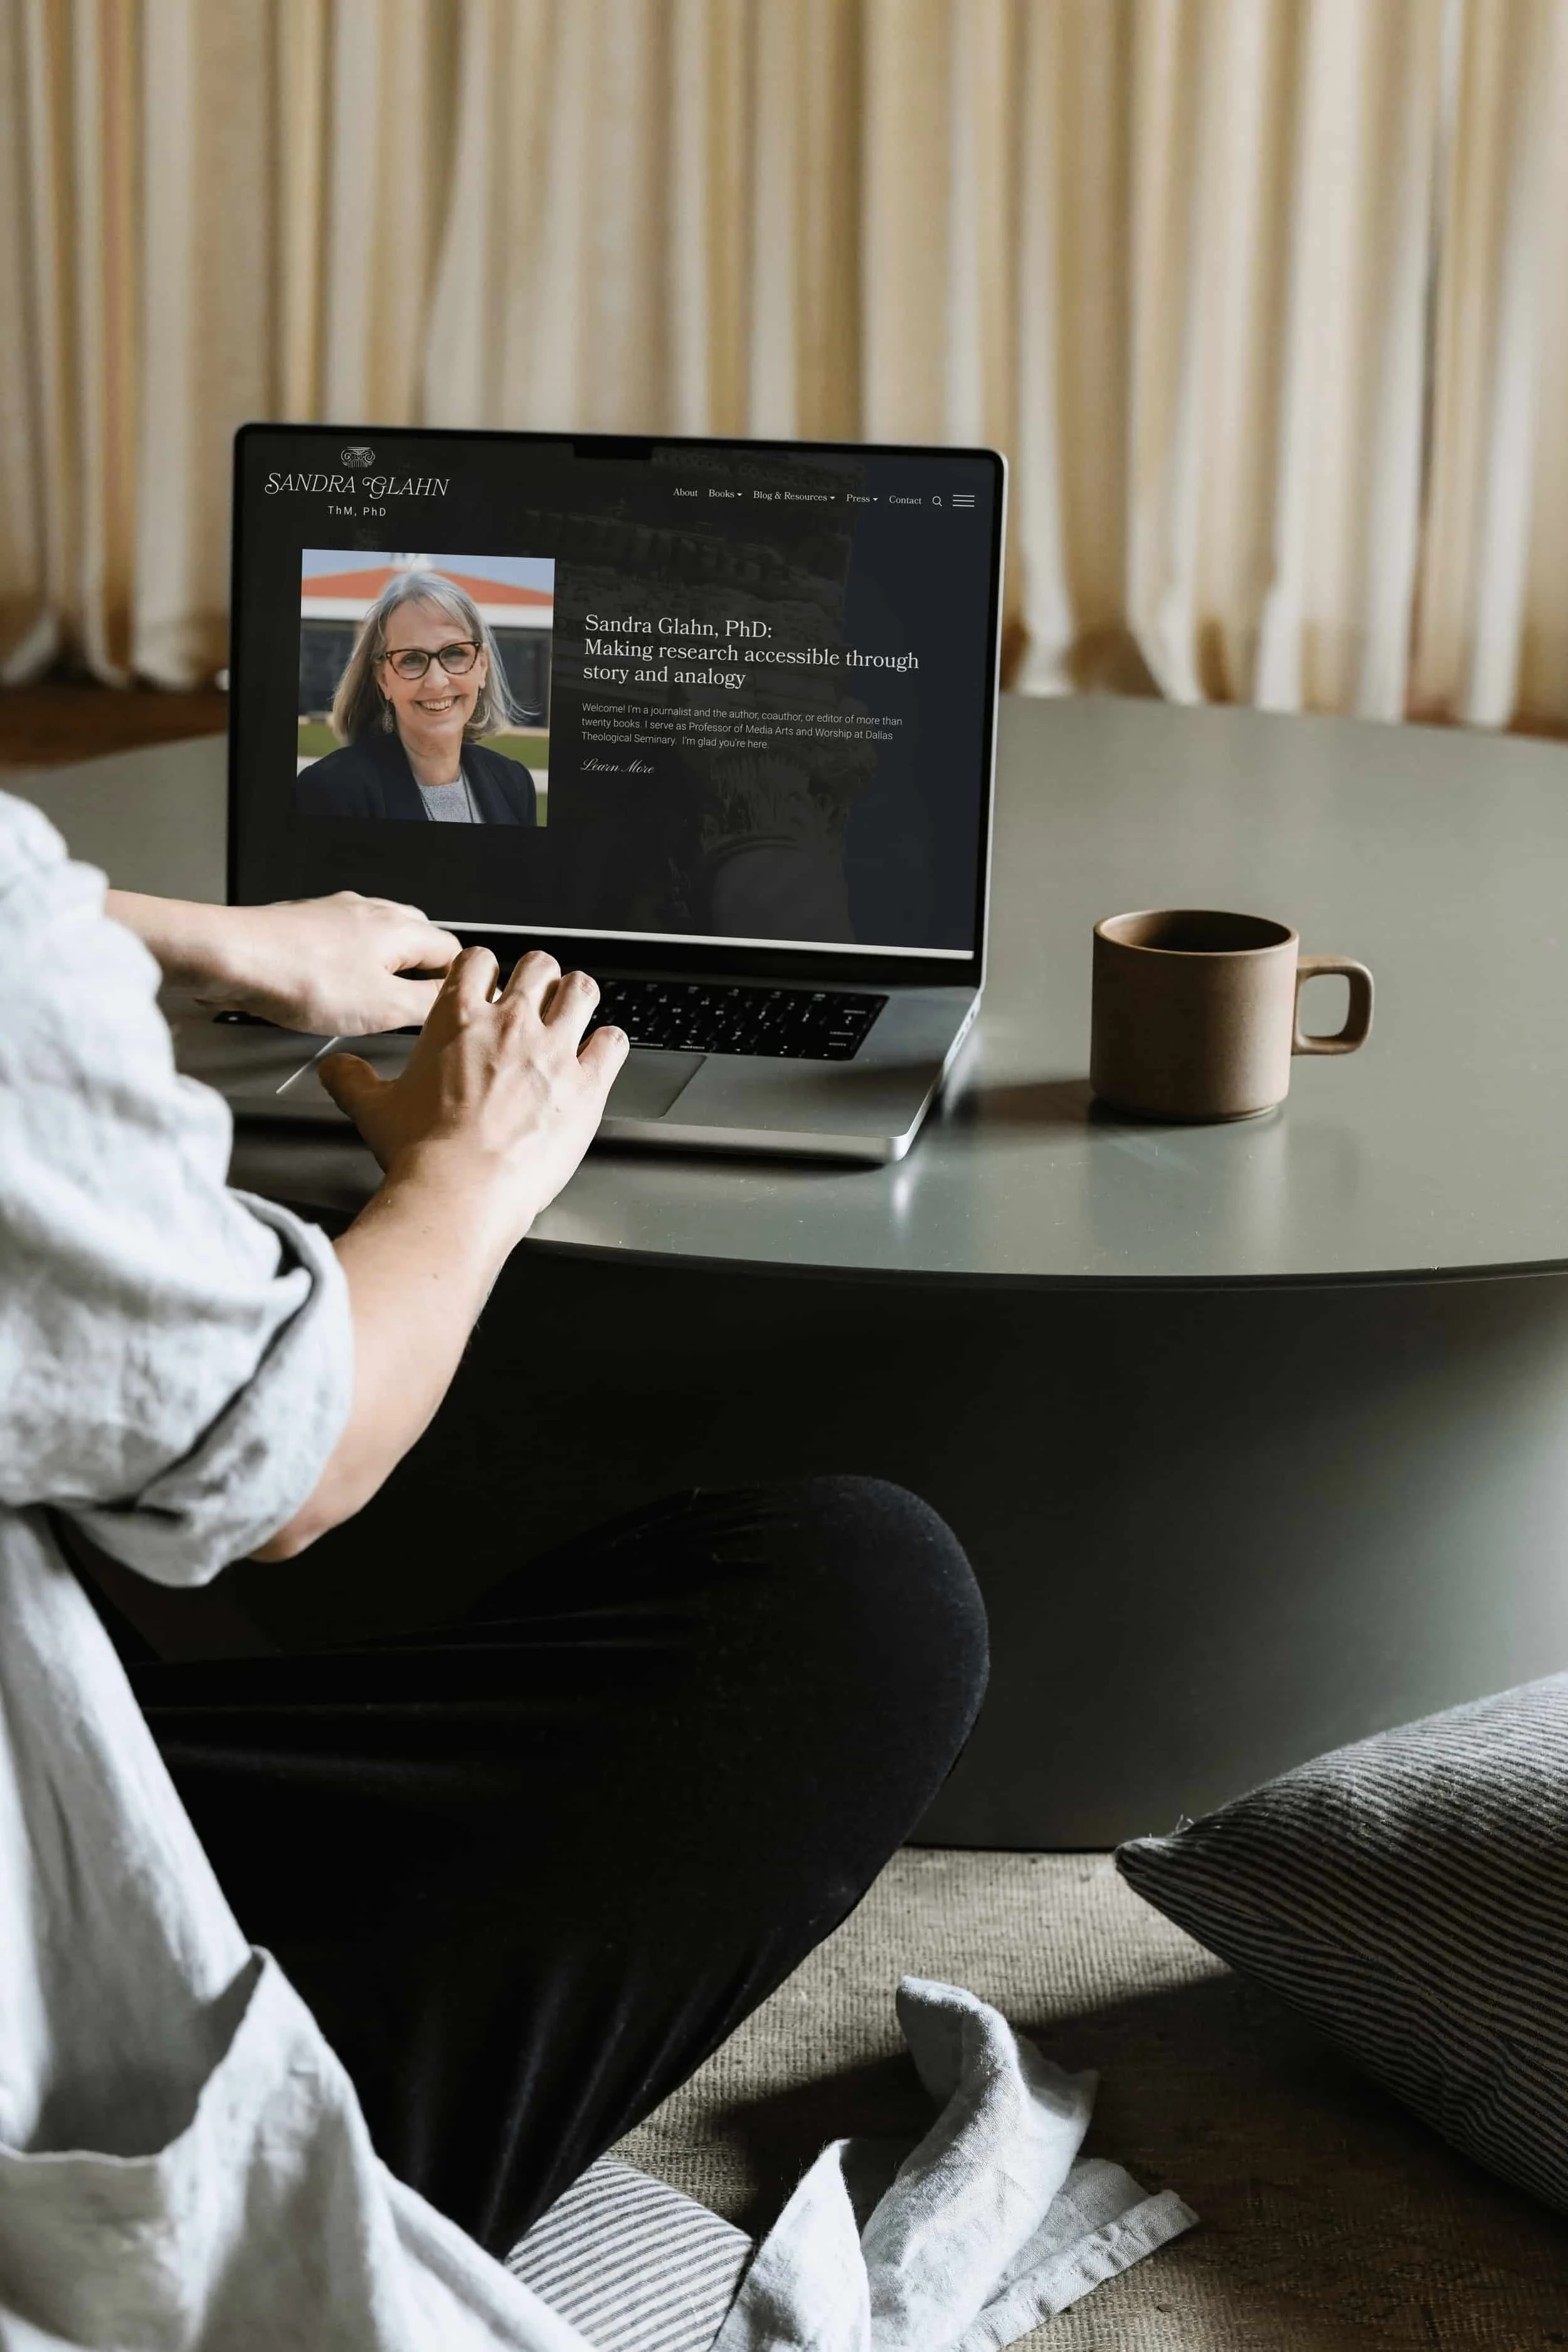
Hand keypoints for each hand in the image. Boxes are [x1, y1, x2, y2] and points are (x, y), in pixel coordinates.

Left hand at [198, 893, 461, 1034]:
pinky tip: (331, 987)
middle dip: (422, 970)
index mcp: (399, 927)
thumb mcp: (383, 1007)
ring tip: (373, 999)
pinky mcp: (303, 922)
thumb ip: (429, 1003)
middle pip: (417, 937)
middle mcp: (370, 911)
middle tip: (413, 1007)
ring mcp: (334, 912)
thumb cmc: (299, 978)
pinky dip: (348, 962)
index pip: (453, 949)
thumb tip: (454, 999)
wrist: (231, 956)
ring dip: (384, 965)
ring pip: (378, 937)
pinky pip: (341, 939)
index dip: (457, 982)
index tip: (451, 1007)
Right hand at [318, 947, 627, 1244]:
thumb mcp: (373, 1109)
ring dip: (577, 997)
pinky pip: (613, 1043)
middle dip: (538, 976)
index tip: (488, 981)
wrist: (461, 1189)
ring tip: (574, 1009)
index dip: (485, 968)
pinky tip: (603, 1050)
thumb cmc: (421, 1152)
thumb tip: (336, 1070)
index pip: (477, 961)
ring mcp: (553, 1050)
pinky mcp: (586, 1084)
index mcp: (458, 1019)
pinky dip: (610, 1043)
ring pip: (580, 991)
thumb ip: (353, 1081)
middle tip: (536, 993)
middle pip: (538, 966)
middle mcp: (510, 1024)